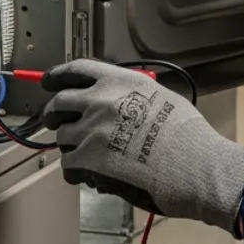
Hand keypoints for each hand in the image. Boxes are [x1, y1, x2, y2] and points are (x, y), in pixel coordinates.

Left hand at [39, 59, 243, 233]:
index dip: (58, 76)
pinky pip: (68, 164)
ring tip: (86, 153)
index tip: (50, 82)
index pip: (76, 70)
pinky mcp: (87, 160)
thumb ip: (134, 94)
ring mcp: (90, 130)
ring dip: (70, 144)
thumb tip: (122, 101)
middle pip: (59, 103)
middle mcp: (99, 101)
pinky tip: (87, 174)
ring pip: (62, 135)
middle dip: (54, 113)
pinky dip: (75, 170)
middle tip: (56, 121)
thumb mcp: (162, 97)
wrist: (193, 165)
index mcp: (118, 81)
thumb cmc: (187, 135)